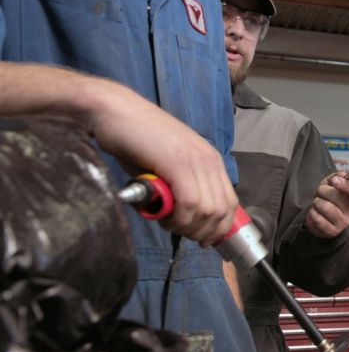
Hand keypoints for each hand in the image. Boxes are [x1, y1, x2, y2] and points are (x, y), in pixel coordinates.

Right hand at [0, 63, 237, 244]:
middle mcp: (209, 159)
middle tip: (177, 232)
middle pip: (222, 211)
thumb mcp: (167, 167)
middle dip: (202, 232)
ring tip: (165, 221)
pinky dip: (178, 218)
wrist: (115, 112)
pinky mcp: (178, 163)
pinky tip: (162, 215)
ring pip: (208, 211)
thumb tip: (187, 218)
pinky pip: (190, 204)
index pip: (230, 203)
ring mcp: (196, 160)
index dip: (218, 228)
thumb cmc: (135, 141)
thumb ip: (182, 187)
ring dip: (186, 226)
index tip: (200, 239)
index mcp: (211, 160)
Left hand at [306, 175, 348, 237]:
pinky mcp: (332, 231)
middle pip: (336, 197)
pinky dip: (313, 213)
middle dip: (323, 190)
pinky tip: (316, 213)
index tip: (333, 180)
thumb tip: (341, 174)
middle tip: (320, 192)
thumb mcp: (333, 185)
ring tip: (317, 203)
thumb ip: (337, 177)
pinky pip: (318, 218)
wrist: (325, 220)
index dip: (345, 185)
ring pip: (326, 207)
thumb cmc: (330, 200)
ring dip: (317, 202)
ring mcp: (343, 223)